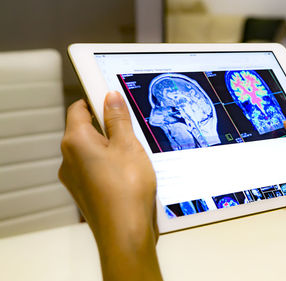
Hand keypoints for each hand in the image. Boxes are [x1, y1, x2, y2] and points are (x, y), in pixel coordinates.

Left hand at [59, 92, 161, 280]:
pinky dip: (112, 167)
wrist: (125, 232)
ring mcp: (76, 178)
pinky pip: (97, 171)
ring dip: (112, 149)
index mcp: (76, 141)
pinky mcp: (86, 193)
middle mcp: (69, 159)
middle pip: (87, 131)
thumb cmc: (126, 190)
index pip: (78, 108)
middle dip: (109, 127)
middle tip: (133, 130)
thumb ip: (118, 119)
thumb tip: (111, 97)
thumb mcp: (128, 145)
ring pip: (93, 152)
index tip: (113, 99)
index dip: (96, 101)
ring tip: (136, 155)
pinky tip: (132, 174)